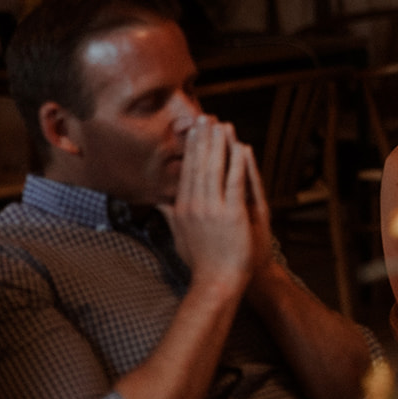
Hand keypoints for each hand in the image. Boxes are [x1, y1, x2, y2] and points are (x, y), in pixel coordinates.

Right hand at [161, 115, 259, 293]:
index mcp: (182, 208)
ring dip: (220, 144)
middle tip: (205, 117)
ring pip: (215, 168)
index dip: (192, 148)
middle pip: (198, 164)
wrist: (217, 281)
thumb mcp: (178, 235)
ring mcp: (212, 208)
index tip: (194, 130)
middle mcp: (194, 205)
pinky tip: (241, 147)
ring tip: (222, 125)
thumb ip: (169, 215)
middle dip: (203, 139)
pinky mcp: (231, 214)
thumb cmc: (201, 261)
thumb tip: (156, 202)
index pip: (186, 171)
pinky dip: (238, 162)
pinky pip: (235, 182)